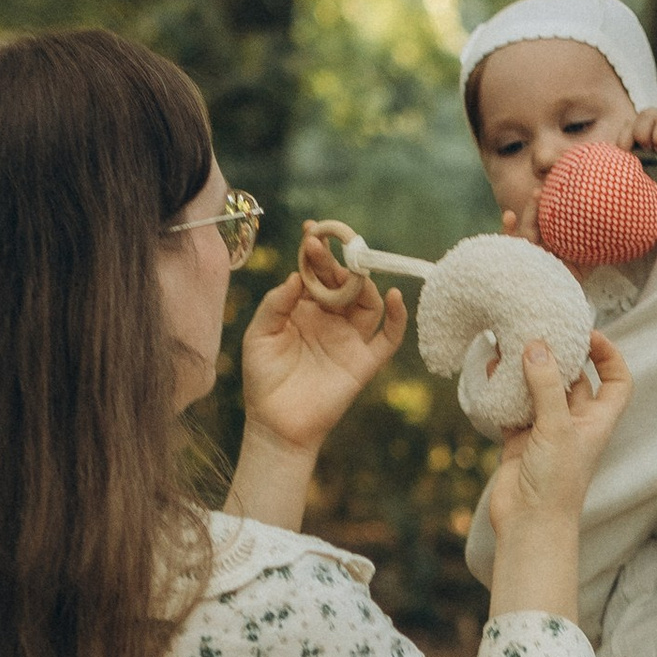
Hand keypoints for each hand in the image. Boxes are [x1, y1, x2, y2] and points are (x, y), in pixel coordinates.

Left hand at [237, 228, 406, 461]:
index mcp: (305, 309)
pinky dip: (397, 318)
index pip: (316, 273)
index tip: (312, 231)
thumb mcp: (259, 336)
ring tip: (352, 269)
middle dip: (336, 262)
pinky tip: (394, 296)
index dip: (316, 252)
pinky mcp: (365, 362)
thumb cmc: (264, 380)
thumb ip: (275, 305)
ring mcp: (350, 339)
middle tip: (326, 246)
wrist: (277, 424)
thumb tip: (297, 277)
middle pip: (344, 283)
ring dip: (363, 283)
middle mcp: (331, 319)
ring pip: (367, 302)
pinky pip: (388, 337)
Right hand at [480, 334, 631, 618]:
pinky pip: (514, 407)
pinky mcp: (520, 440)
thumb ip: (547, 385)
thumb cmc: (556, 483)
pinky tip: (492, 372)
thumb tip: (536, 345)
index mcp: (598, 421)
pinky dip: (504, 390)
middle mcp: (575, 424)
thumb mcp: (556, 428)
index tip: (589, 333)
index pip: (617, 381)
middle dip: (558, 354)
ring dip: (526, 369)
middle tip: (538, 329)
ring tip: (510, 343)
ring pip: (539, 390)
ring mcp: (547, 432)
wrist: (529, 524)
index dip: (609, 355)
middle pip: (573, 379)